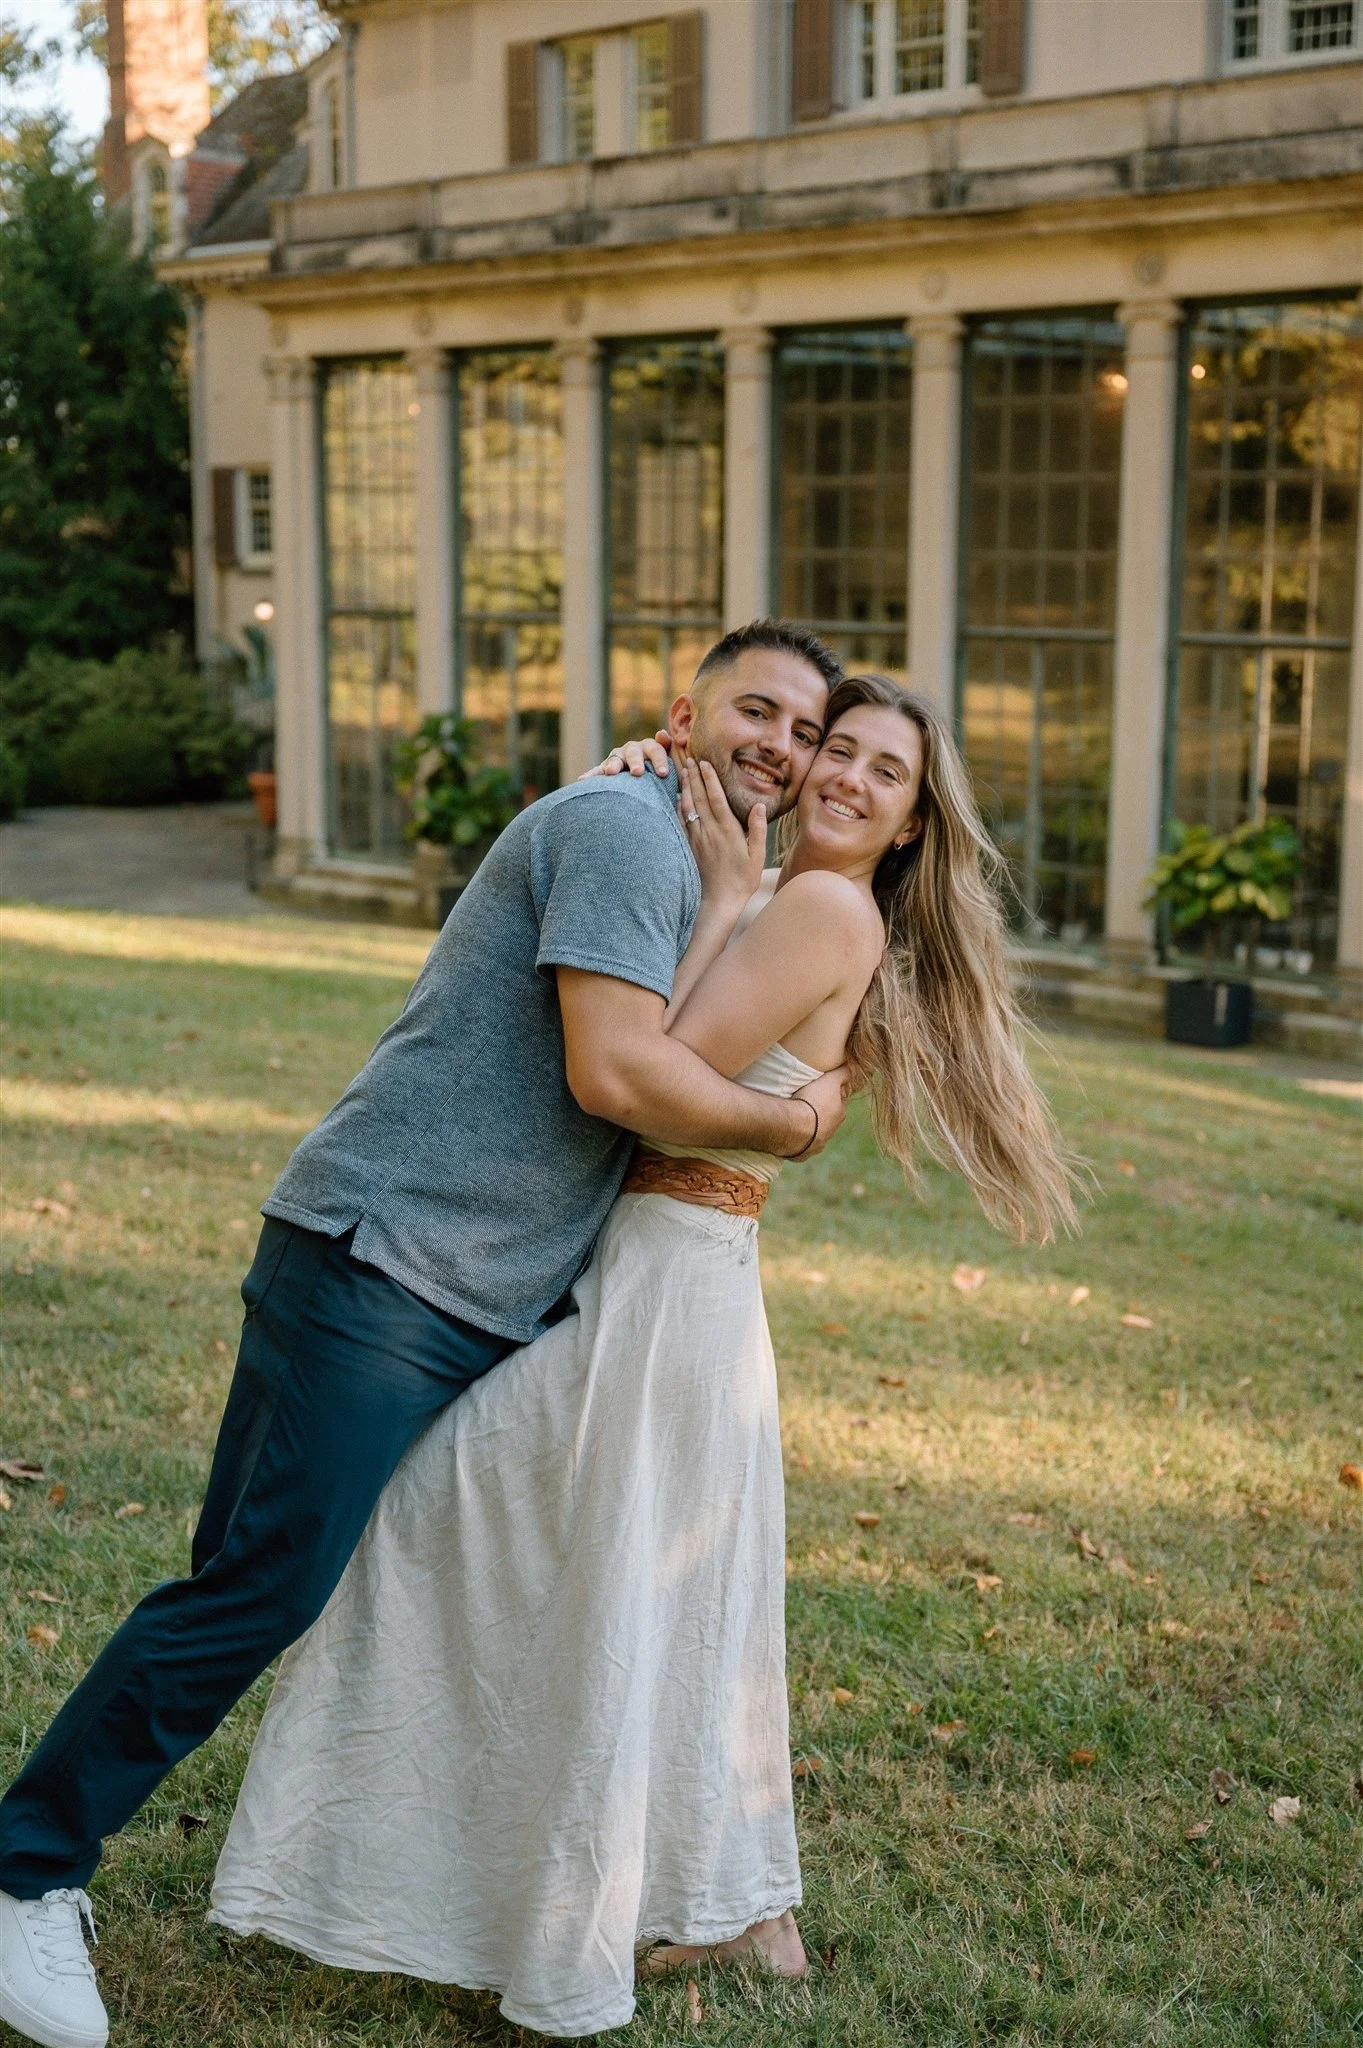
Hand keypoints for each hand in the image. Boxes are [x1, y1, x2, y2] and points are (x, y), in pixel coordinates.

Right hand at [580, 731, 672, 778]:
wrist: (645, 779)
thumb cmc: (660, 771)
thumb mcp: (669, 759)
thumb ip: (667, 747)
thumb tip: (662, 733)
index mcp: (649, 747)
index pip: (656, 749)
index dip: (659, 760)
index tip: (663, 773)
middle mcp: (632, 749)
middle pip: (633, 752)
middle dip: (635, 761)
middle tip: (637, 773)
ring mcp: (617, 758)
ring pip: (614, 760)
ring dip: (613, 765)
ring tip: (610, 772)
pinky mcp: (605, 768)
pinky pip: (597, 771)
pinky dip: (591, 775)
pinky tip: (582, 780)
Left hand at [679, 756, 764, 911]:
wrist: (720, 901)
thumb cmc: (742, 879)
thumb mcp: (757, 855)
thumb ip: (757, 829)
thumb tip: (759, 805)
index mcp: (728, 830)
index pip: (716, 798)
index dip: (709, 778)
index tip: (704, 762)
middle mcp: (710, 831)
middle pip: (698, 797)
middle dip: (693, 775)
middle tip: (688, 757)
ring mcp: (697, 838)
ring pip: (688, 807)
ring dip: (684, 787)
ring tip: (682, 770)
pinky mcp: (690, 847)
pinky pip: (682, 821)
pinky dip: (678, 806)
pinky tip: (676, 797)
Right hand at [788, 1065, 849, 1158]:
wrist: (792, 1126)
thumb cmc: (811, 1101)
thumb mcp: (830, 1080)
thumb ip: (843, 1073)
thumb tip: (856, 1066)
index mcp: (839, 1114)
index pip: (840, 1102)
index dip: (833, 1095)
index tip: (822, 1089)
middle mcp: (831, 1132)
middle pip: (828, 1120)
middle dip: (821, 1113)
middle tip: (807, 1102)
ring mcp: (817, 1145)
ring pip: (815, 1135)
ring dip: (809, 1128)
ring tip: (795, 1118)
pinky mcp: (802, 1154)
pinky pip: (800, 1147)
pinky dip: (796, 1141)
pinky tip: (789, 1134)